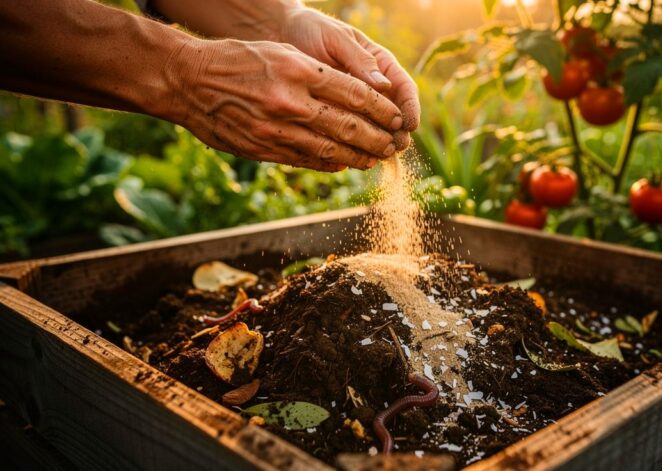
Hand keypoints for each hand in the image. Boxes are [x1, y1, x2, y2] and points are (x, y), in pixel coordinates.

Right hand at [166, 39, 402, 170]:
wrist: (187, 81)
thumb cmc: (236, 60)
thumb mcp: (280, 53)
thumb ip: (318, 74)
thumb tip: (357, 97)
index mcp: (299, 71)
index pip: (355, 94)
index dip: (382, 109)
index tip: (397, 118)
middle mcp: (291, 101)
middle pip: (349, 125)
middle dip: (378, 137)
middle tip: (395, 144)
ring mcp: (276, 129)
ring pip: (331, 148)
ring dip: (360, 156)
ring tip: (377, 158)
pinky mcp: (263, 149)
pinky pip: (306, 160)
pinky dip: (330, 163)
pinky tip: (345, 163)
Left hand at [279, 7, 419, 148]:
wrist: (280, 35)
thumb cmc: (312, 30)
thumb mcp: (336, 39)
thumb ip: (359, 60)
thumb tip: (385, 86)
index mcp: (381, 66)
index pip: (404, 89)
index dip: (410, 108)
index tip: (409, 125)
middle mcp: (372, 89)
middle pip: (394, 115)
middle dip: (397, 133)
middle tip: (395, 146)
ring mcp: (354, 105)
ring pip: (374, 130)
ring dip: (378, 146)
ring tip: (378, 157)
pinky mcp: (335, 117)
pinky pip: (348, 135)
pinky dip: (352, 148)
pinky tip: (353, 158)